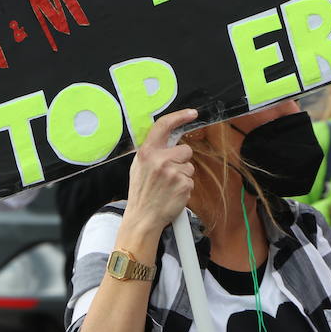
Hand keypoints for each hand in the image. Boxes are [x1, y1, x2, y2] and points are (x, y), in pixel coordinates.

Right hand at [125, 109, 198, 236]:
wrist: (143, 218)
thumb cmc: (141, 193)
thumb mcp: (139, 166)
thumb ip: (152, 151)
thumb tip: (168, 138)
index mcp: (147, 152)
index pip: (164, 125)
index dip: (180, 116)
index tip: (191, 113)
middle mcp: (160, 160)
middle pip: (185, 149)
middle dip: (181, 160)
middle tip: (168, 174)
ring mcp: (173, 172)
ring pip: (189, 166)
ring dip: (183, 175)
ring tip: (169, 186)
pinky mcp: (183, 184)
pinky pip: (191, 180)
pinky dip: (185, 187)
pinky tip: (173, 193)